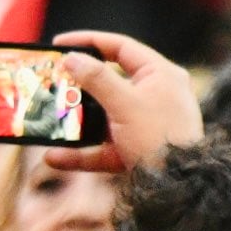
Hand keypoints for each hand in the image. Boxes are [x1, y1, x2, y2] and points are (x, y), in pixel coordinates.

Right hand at [36, 27, 207, 177]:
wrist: (179, 188)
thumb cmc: (160, 137)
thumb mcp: (125, 103)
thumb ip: (96, 79)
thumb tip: (72, 59)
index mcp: (160, 75)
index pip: (121, 48)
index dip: (89, 42)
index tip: (59, 44)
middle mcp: (155, 96)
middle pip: (109, 84)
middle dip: (78, 87)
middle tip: (53, 82)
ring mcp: (145, 125)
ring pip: (103, 118)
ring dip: (76, 122)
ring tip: (50, 119)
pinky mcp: (136, 151)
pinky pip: (104, 148)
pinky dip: (80, 153)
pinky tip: (55, 156)